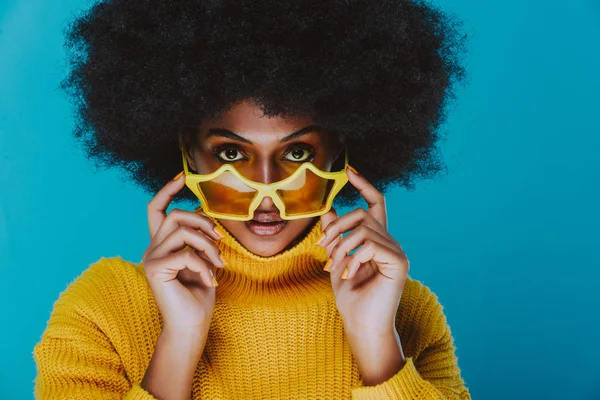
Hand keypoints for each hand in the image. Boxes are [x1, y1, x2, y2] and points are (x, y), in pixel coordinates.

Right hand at [142, 171, 225, 334]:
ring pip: (182, 230)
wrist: (192, 326)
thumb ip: (200, 238)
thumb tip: (204, 211)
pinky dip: (203, 266)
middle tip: (220, 240)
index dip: (168, 190)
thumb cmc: (199, 295)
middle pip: (175, 215)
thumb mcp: (204, 259)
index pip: (157, 209)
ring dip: (207, 245)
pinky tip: (210, 281)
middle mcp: (152, 248)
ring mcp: (150, 258)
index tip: (183, 176)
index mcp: (163, 244)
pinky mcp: (153, 269)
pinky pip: (185, 254)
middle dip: (202, 221)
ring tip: (218, 264)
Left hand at [318, 166, 409, 335]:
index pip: (375, 204)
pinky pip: (370, 245)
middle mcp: (390, 241)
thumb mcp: (336, 259)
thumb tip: (328, 209)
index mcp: (376, 239)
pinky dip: (354, 258)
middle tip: (322, 248)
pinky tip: (350, 274)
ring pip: (363, 229)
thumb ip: (335, 235)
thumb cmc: (350, 296)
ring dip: (341, 248)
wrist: (360, 323)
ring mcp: (397, 251)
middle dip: (337, 227)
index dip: (364, 185)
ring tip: (333, 268)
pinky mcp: (399, 262)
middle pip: (362, 214)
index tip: (349, 171)